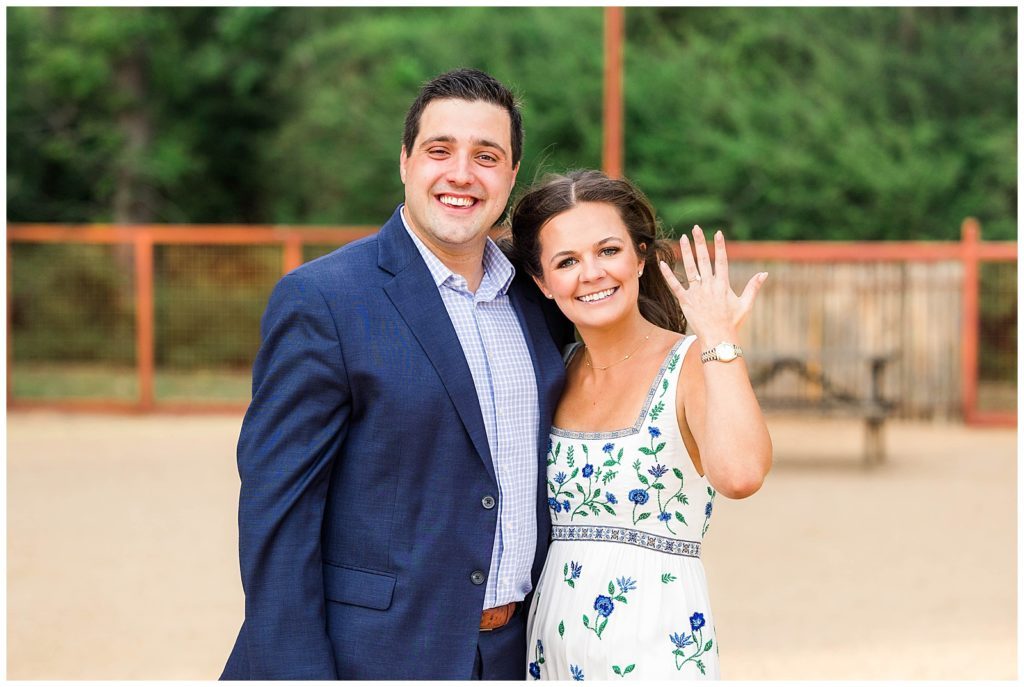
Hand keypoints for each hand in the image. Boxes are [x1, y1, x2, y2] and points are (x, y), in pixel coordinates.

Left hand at [658, 225, 766, 343]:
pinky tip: (662, 263)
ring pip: (690, 269)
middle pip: (704, 260)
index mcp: (724, 285)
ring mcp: (697, 293)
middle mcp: (710, 286)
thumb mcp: (746, 304)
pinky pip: (675, 286)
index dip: (720, 246)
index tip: (718, 233)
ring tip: (683, 238)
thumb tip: (765, 273)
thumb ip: (753, 287)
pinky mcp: (685, 301)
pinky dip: (668, 275)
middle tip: (696, 228)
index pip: (722, 261)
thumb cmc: (733, 323)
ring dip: (686, 253)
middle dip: (700, 242)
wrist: (719, 339)